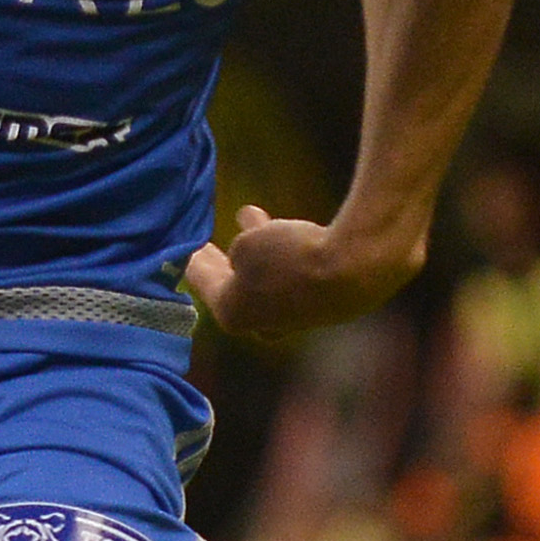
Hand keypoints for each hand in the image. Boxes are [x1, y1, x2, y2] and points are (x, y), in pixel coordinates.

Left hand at [187, 204, 421, 346]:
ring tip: (249, 216)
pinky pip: (295, 273)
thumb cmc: (289, 257)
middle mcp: (262, 324)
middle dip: (223, 262)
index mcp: (232, 315)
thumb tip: (247, 252)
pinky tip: (287, 228)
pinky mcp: (325, 305)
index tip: (186, 247)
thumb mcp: (249, 245)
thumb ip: (241, 249)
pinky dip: (285, 252)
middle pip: (234, 287)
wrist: (353, 268)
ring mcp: (296, 319)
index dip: (193, 261)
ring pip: (267, 278)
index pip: (203, 282)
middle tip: (208, 243)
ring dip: (257, 250)